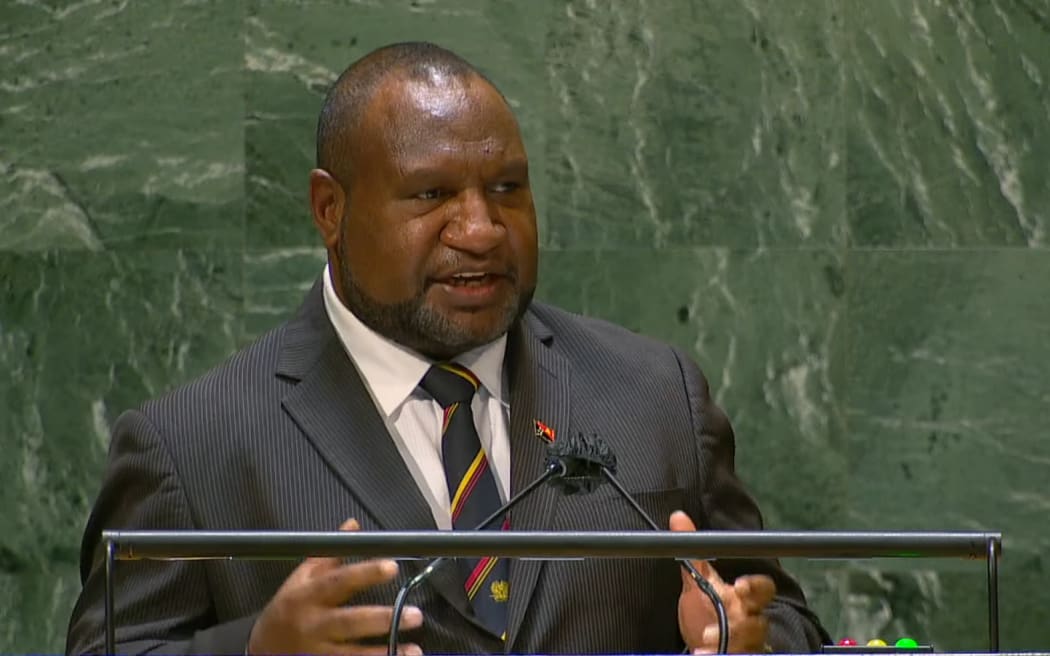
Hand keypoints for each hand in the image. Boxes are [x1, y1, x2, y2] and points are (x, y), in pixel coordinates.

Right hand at [247, 518, 423, 655]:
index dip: (365, 573)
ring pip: (353, 654)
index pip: (339, 581)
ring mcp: (317, 652)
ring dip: (385, 653)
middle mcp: (313, 624)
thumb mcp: (301, 578)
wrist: (261, 649)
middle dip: (383, 619)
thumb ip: (329, 554)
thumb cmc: (288, 608)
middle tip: (416, 615)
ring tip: (414, 650)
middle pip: (350, 622)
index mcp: (309, 595)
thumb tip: (352, 525)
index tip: (392, 567)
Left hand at [671, 511, 774, 653]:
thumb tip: (678, 517)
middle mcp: (750, 621)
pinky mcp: (740, 655)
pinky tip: (702, 655)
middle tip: (720, 625)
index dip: (755, 586)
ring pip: (749, 645)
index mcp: (744, 599)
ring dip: (728, 645)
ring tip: (704, 645)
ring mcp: (747, 643)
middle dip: (743, 624)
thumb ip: (693, 555)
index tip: (739, 585)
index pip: (763, 589)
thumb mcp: (699, 582)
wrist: (704, 642)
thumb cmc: (708, 609)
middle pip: (759, 622)